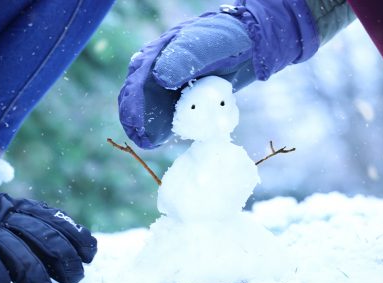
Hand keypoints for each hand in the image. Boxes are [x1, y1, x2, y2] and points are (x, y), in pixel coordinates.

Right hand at [0, 156, 96, 282]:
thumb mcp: (6, 219)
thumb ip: (33, 235)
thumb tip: (67, 265)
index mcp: (22, 207)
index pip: (58, 220)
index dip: (78, 238)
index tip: (88, 257)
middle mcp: (7, 214)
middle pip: (46, 237)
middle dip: (65, 261)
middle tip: (71, 281)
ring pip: (20, 253)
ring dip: (35, 279)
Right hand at [118, 1, 318, 148]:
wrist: (248, 47)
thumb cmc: (225, 41)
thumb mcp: (206, 46)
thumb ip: (183, 59)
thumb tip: (160, 78)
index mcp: (158, 54)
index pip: (139, 79)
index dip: (134, 102)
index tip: (135, 121)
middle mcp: (158, 71)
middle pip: (140, 96)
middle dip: (136, 117)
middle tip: (139, 137)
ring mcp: (170, 86)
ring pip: (152, 108)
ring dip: (148, 126)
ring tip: (147, 142)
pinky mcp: (183, 99)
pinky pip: (171, 115)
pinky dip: (165, 127)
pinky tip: (162, 140)